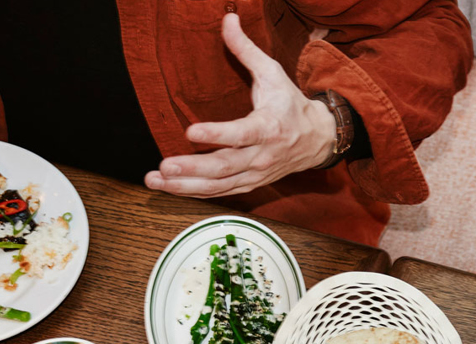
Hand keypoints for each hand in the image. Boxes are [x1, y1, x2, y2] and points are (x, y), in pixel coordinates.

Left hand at [145, 13, 337, 197]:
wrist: (319, 139)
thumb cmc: (291, 104)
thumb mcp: (272, 73)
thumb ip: (246, 49)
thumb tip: (228, 19)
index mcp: (269, 127)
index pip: (241, 134)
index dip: (217, 134)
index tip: (191, 132)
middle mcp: (262, 155)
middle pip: (225, 167)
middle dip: (193, 168)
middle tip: (165, 166)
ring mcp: (256, 173)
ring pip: (219, 185)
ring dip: (186, 186)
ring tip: (156, 180)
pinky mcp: (251, 183)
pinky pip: (221, 191)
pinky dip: (195, 192)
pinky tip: (172, 188)